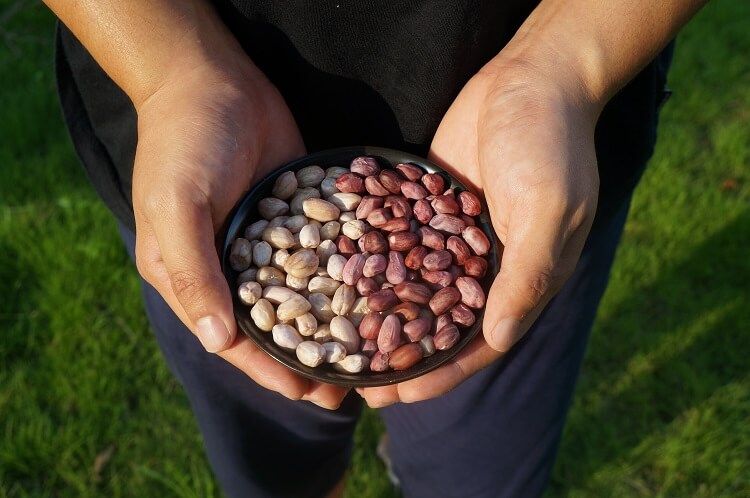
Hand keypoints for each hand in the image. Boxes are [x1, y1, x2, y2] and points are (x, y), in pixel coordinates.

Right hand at [132, 60, 348, 408]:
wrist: (213, 79)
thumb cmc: (185, 143)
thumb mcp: (178, 206)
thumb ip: (194, 271)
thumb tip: (217, 342)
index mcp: (190, 273)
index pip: (231, 336)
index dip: (266, 368)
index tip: (304, 393)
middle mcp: (229, 266)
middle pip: (272, 325)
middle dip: (305, 356)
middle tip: (346, 387)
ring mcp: (266, 242)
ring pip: (302, 296)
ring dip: (330, 325)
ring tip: (367, 355)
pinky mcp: (297, 215)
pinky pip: (321, 253)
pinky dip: (342, 276)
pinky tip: (374, 295)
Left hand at [360, 60, 599, 406]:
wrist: (534, 77)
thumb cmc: (551, 145)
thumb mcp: (547, 210)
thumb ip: (525, 276)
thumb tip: (497, 339)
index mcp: (521, 277)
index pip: (476, 343)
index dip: (438, 374)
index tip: (395, 398)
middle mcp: (485, 264)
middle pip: (437, 323)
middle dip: (399, 354)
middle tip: (354, 381)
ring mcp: (454, 235)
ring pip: (412, 287)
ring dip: (379, 313)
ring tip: (338, 339)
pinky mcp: (430, 204)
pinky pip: (399, 240)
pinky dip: (373, 260)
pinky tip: (339, 275)